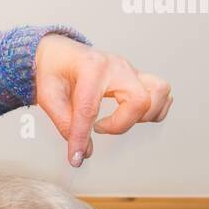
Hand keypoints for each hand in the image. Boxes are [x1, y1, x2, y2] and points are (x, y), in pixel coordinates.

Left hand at [33, 33, 172, 166]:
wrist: (59, 53)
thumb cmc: (54, 70)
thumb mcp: (48, 96)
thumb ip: (65, 124)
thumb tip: (83, 151)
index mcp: (90, 67)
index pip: (89, 108)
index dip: (82, 136)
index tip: (76, 156)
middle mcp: (116, 66)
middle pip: (139, 100)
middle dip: (121, 124)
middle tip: (99, 127)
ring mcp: (130, 69)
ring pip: (159, 92)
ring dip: (144, 115)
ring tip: (120, 120)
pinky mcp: (136, 76)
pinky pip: (161, 92)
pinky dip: (153, 108)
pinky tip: (131, 115)